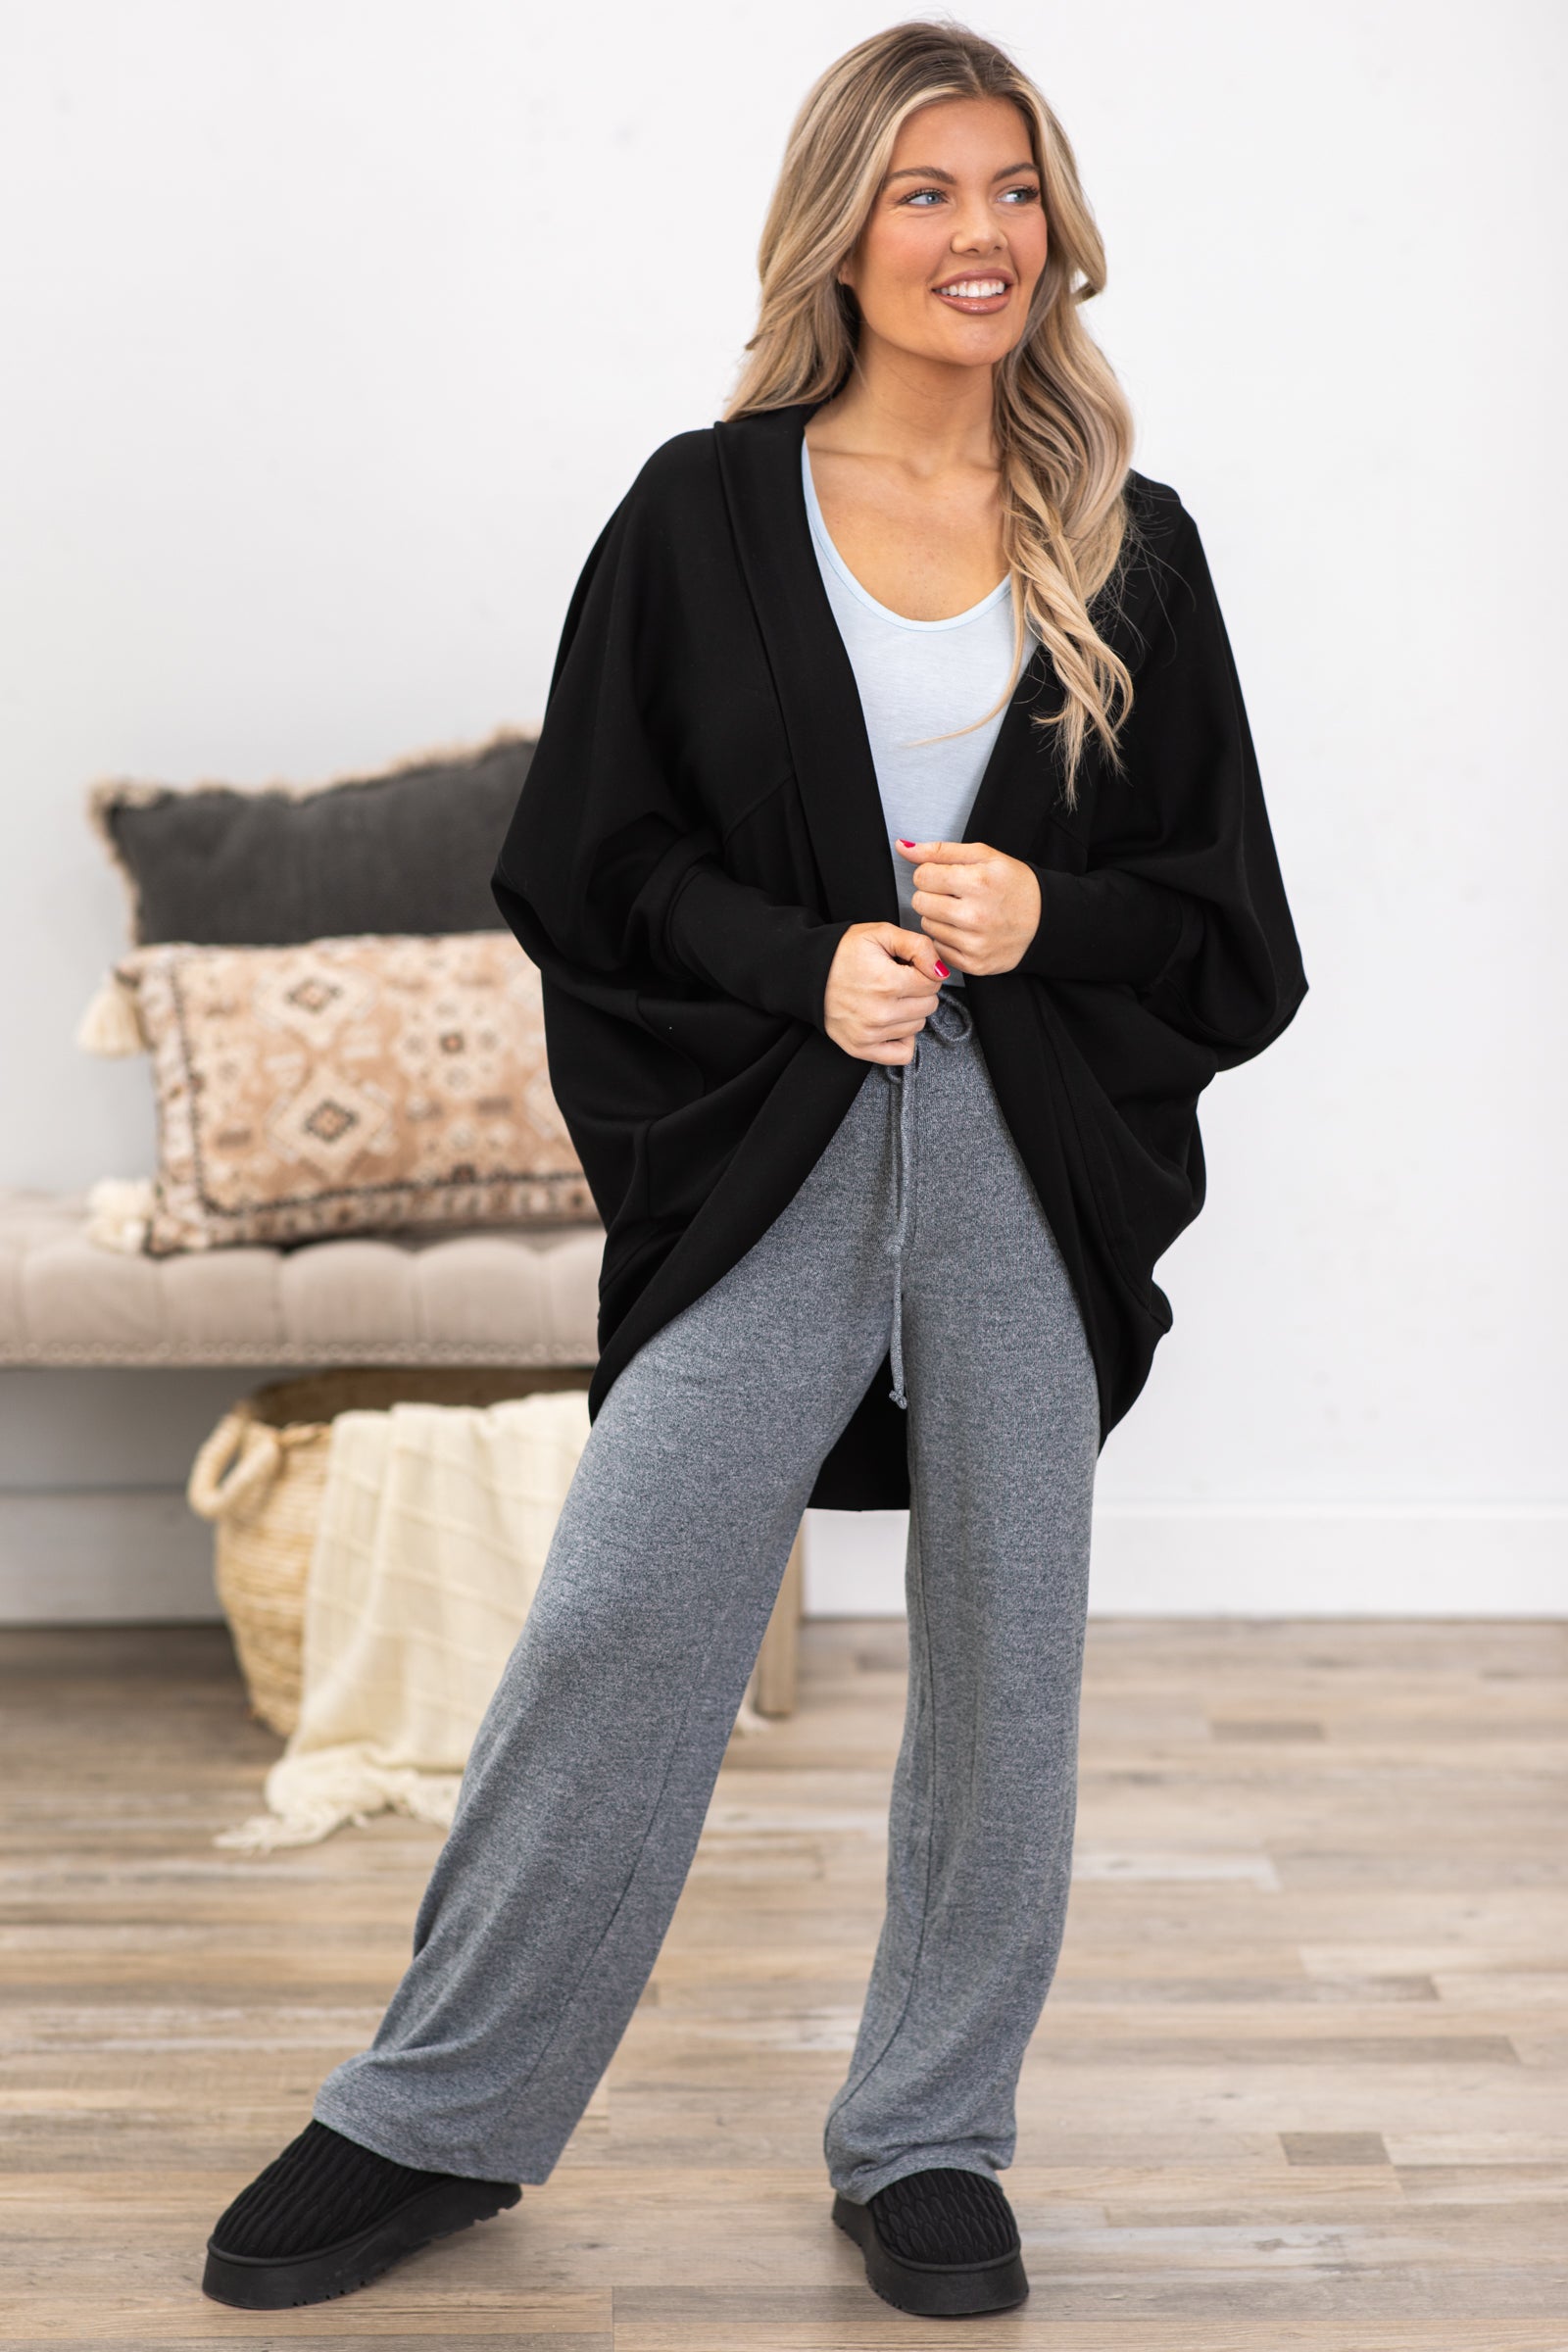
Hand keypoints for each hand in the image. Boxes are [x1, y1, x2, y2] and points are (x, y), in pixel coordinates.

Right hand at [823, 922, 945, 1064]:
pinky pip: (902, 1054)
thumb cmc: (841, 953)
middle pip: (929, 1005)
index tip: (906, 966)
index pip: (933, 982)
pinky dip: (902, 1039)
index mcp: (887, 982)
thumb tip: (940, 969)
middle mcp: (880, 1012)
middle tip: (896, 981)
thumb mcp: (881, 933)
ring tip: (887, 998)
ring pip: (918, 1026)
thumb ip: (918, 946)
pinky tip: (891, 1022)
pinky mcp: (861, 1048)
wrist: (806, 973)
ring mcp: (870, 1033)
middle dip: (918, 990)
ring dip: (909, 1012)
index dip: (923, 970)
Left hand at [897, 839, 1040, 976]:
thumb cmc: (1014, 884)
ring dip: (939, 918)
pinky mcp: (973, 964)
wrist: (1045, 921)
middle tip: (954, 895)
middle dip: (932, 896)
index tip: (947, 877)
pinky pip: (938, 949)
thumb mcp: (983, 856)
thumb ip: (939, 851)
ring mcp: (974, 943)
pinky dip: (947, 939)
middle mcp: (975, 916)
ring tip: (963, 913)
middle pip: (919, 902)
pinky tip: (966, 931)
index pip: (922, 876)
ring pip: (927, 927)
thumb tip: (903, 846)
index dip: (931, 874)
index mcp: (977, 882)